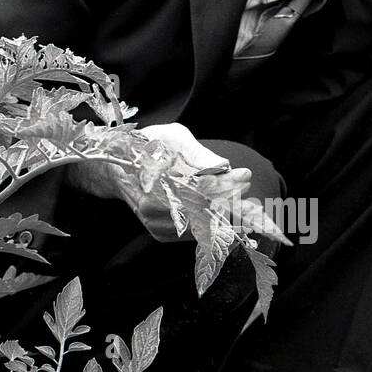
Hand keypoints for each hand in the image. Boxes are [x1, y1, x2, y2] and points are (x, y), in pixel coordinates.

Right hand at [68, 123, 251, 241]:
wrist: (119, 171)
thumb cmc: (148, 147)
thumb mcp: (171, 137)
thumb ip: (196, 151)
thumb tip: (223, 165)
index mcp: (152, 178)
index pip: (197, 186)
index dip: (224, 183)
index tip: (245, 175)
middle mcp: (151, 206)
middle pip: (202, 211)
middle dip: (232, 202)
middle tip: (252, 193)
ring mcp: (156, 224)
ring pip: (201, 226)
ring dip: (228, 216)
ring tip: (248, 203)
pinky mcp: (161, 234)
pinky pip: (194, 234)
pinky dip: (216, 225)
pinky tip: (230, 213)